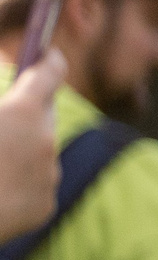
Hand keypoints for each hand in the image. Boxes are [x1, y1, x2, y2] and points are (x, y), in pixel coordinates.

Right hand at [0, 49, 64, 240]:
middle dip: (29, 109)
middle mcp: (45, 140)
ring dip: (21, 149)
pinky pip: (36, 183)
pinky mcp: (46, 205)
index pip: (51, 72)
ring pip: (39, 151)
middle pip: (45, 113)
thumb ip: (0, 103)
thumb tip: (9, 101)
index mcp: (22, 112)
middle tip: (7, 113)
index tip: (47, 55)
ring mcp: (49, 175)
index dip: (49, 61)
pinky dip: (20, 181)